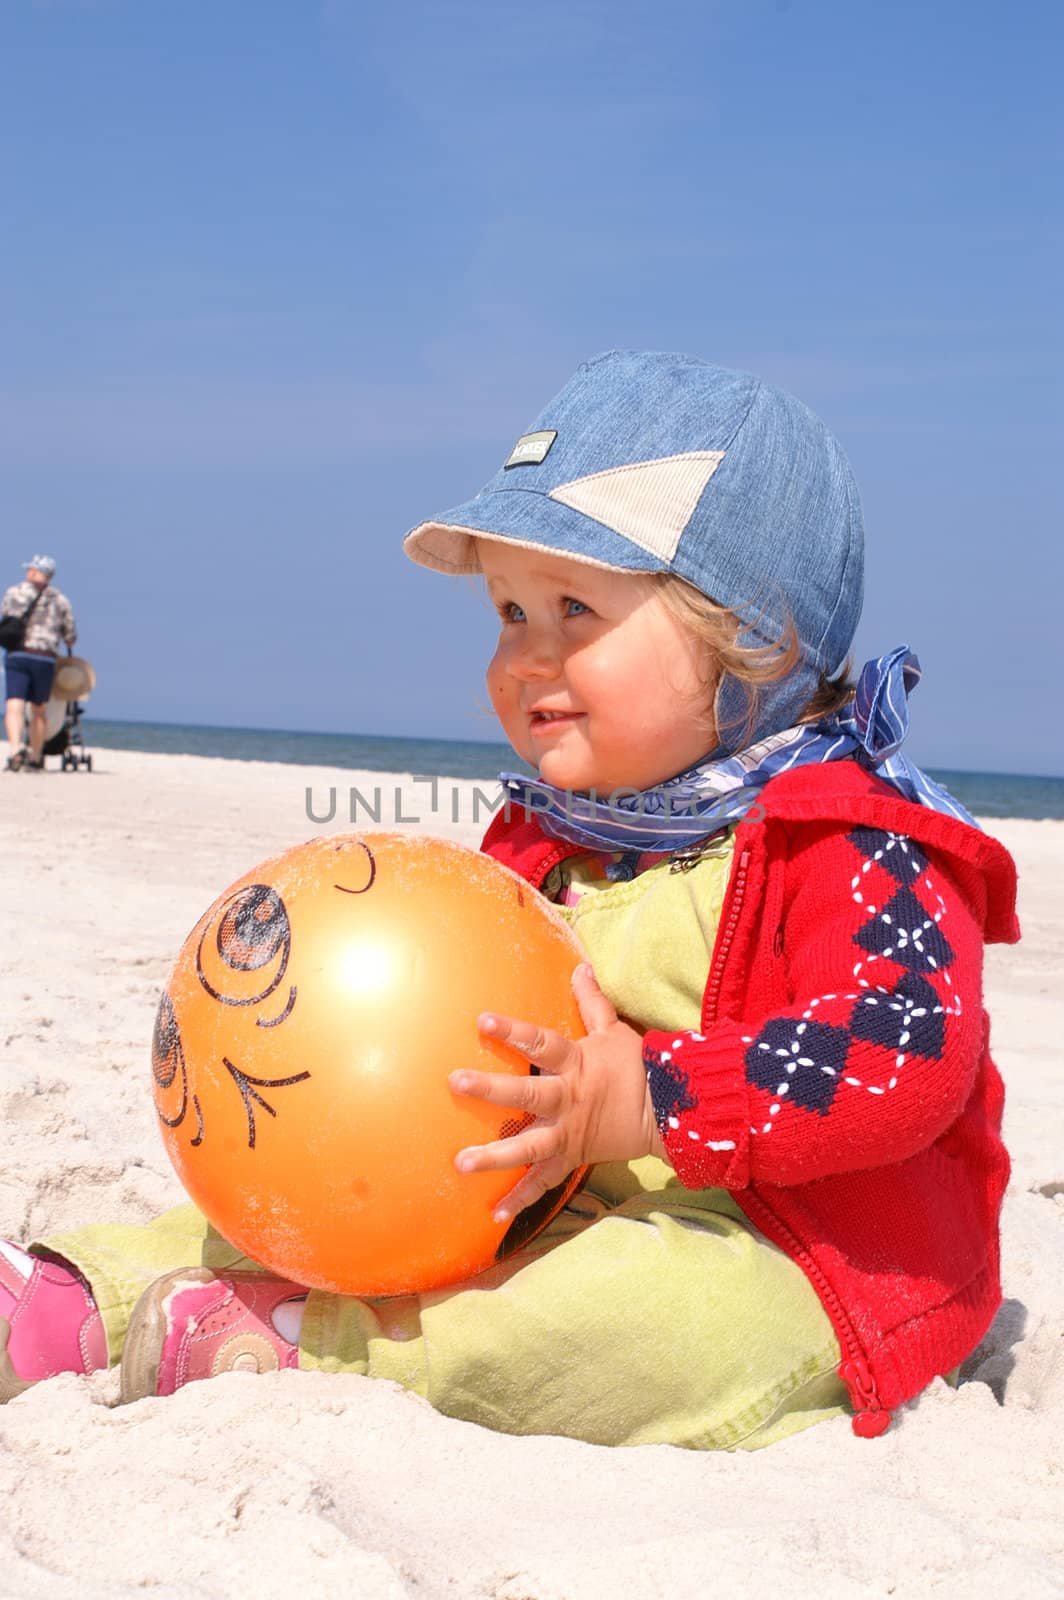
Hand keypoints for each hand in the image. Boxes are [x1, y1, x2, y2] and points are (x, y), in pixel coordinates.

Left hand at [449, 963, 664, 1220]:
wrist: (664, 1114)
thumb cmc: (636, 1067)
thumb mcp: (614, 1031)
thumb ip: (591, 1002)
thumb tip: (582, 966)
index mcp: (575, 1064)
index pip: (540, 1042)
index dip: (513, 1031)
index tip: (482, 1021)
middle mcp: (567, 1099)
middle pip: (526, 1093)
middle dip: (491, 1088)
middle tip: (456, 1081)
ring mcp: (567, 1132)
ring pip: (528, 1145)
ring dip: (494, 1156)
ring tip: (461, 1163)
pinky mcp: (570, 1158)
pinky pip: (544, 1182)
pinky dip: (521, 1198)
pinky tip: (494, 1214)